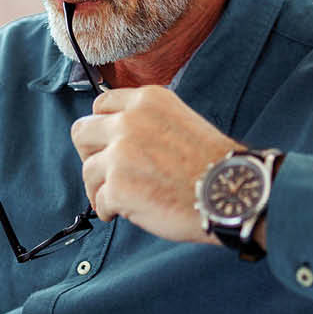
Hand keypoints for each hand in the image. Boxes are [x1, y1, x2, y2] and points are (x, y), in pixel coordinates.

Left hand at [69, 85, 232, 243]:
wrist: (232, 191)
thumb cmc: (211, 163)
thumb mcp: (179, 119)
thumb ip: (145, 121)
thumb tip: (115, 137)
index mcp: (146, 100)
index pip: (100, 105)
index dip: (101, 128)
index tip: (107, 144)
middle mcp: (129, 121)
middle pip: (81, 132)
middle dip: (90, 154)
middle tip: (104, 171)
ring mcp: (121, 154)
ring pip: (87, 171)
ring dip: (100, 187)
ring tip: (118, 199)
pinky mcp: (119, 187)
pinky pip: (99, 201)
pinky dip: (109, 210)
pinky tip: (125, 213)